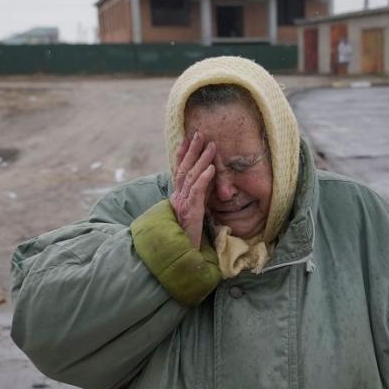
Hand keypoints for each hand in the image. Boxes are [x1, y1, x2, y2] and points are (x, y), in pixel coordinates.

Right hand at [170, 132, 215, 249]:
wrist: (181, 255)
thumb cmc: (188, 238)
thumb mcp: (193, 214)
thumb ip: (197, 198)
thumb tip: (207, 182)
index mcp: (177, 198)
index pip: (179, 171)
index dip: (183, 155)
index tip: (187, 139)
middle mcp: (178, 198)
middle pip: (184, 169)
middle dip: (192, 150)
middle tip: (199, 133)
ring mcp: (182, 204)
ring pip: (191, 177)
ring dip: (201, 160)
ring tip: (211, 146)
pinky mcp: (190, 212)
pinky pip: (196, 192)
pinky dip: (204, 179)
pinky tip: (211, 169)